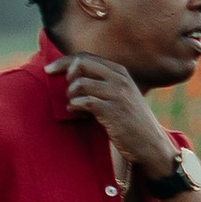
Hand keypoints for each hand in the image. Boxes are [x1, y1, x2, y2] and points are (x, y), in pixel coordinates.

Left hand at [61, 53, 176, 176]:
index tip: (49, 70)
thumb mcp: (121, 95)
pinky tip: (74, 111)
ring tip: (73, 104)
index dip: (64, 61)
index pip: (87, 57)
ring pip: (81, 82)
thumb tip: (72, 74)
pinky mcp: (113, 111)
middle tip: (65, 89)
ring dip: (71, 94)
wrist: (151, 144)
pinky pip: (85, 101)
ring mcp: (117, 94)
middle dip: (65, 73)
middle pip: (82, 63)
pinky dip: (74, 106)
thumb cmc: (131, 121)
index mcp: (120, 72)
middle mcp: (120, 79)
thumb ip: (102, 82)